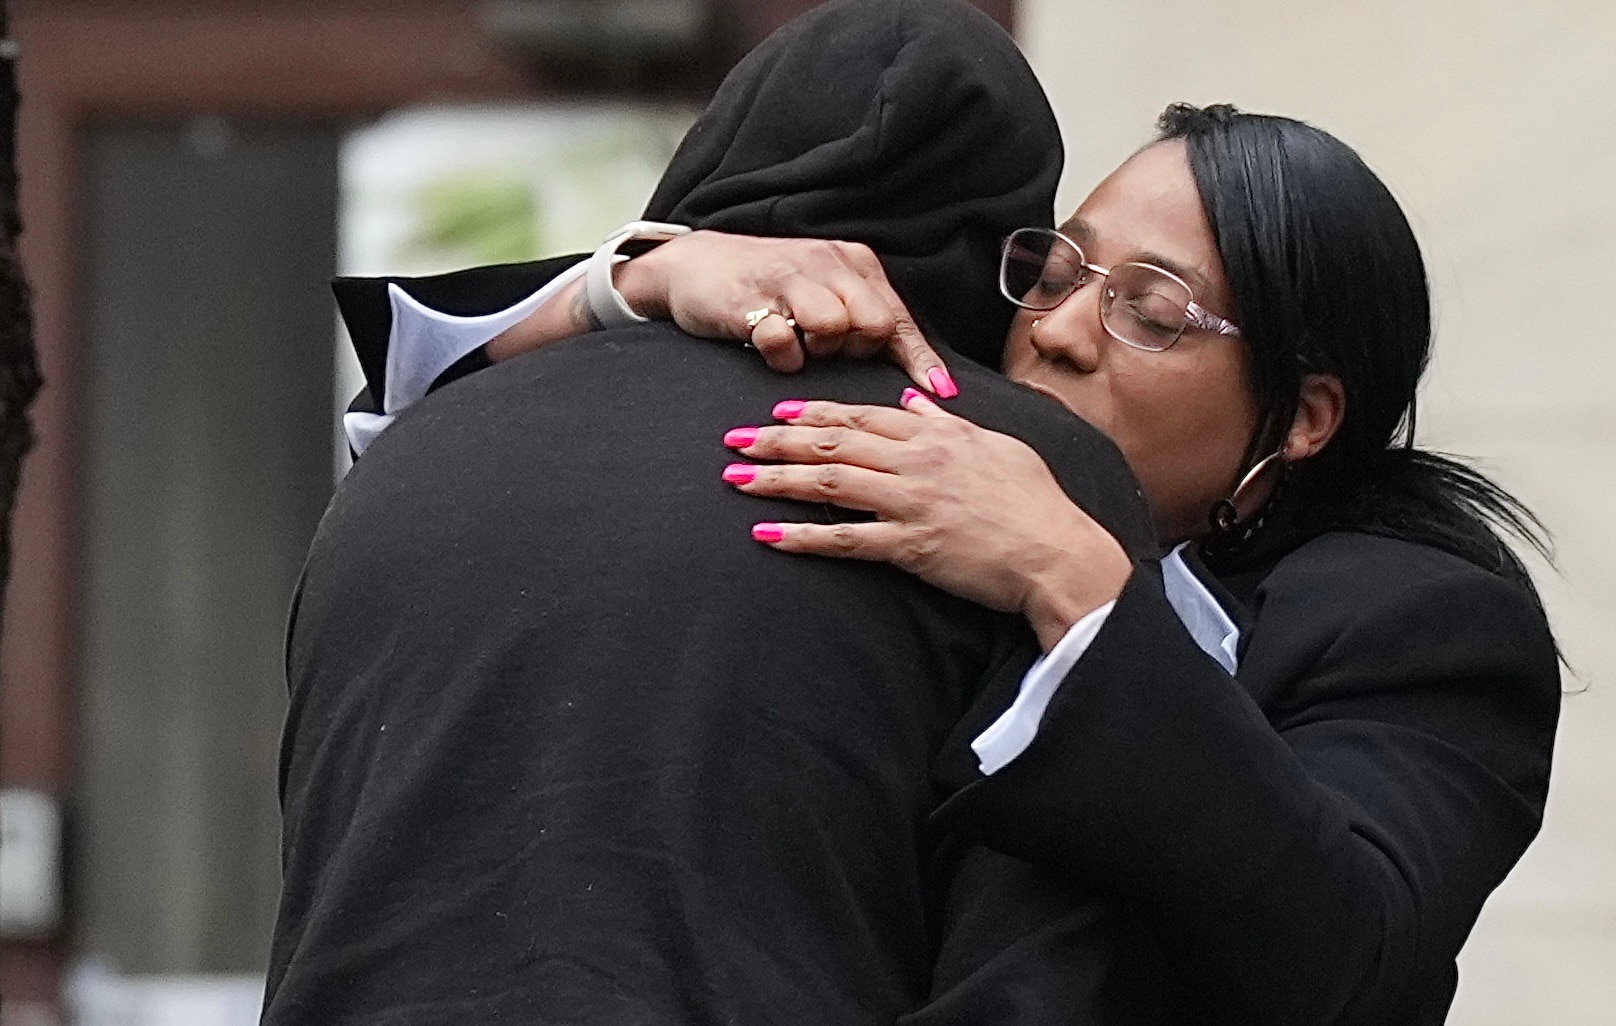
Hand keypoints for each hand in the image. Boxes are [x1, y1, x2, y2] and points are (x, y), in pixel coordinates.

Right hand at [617, 231, 957, 395]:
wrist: (696, 264)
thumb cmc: (771, 288)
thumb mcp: (826, 292)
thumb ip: (865, 320)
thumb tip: (918, 377)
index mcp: (854, 264)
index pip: (898, 316)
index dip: (920, 359)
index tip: (941, 394)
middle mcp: (827, 264)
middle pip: (873, 323)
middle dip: (857, 350)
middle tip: (831, 352)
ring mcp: (787, 279)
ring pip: (833, 328)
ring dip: (818, 351)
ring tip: (799, 344)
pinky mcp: (749, 299)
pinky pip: (783, 341)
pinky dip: (782, 355)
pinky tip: (770, 345)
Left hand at [720, 392, 1132, 648]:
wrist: (1058, 552)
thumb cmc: (1036, 503)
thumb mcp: (997, 447)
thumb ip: (950, 424)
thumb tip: (918, 401)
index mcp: (936, 435)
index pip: (862, 416)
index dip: (814, 412)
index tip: (778, 413)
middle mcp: (916, 462)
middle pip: (833, 443)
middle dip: (777, 440)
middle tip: (733, 439)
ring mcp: (910, 503)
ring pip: (829, 484)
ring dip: (776, 481)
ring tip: (734, 480)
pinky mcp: (910, 546)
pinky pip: (846, 539)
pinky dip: (803, 537)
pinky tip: (767, 535)